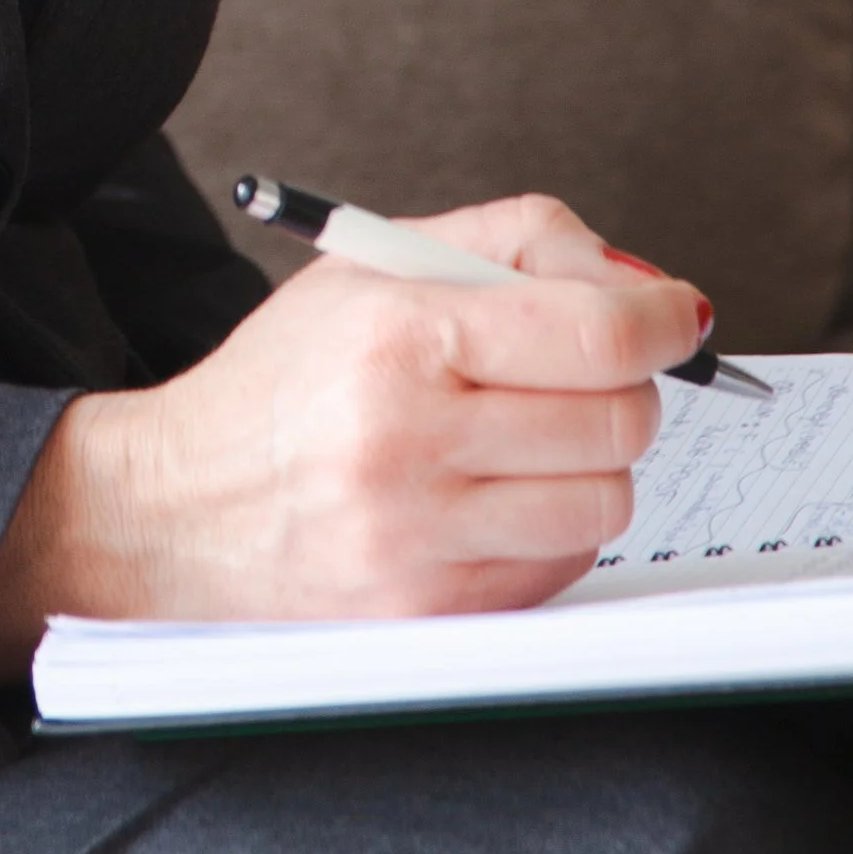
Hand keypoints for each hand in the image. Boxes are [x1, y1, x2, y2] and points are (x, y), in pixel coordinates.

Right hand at [0, 194, 706, 684]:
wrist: (176, 508)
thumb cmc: (282, 382)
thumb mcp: (373, 268)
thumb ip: (513, 242)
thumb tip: (643, 286)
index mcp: (397, 338)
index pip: (594, 333)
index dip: (662, 320)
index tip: (676, 317)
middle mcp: (407, 442)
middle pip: (618, 419)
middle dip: (621, 389)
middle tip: (578, 376)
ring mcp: (421, 539)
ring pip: (606, 500)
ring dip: (587, 465)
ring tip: (522, 441)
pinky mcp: (432, 611)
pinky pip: (563, 565)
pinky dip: (549, 526)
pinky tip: (489, 499)